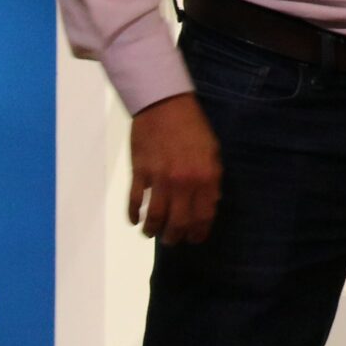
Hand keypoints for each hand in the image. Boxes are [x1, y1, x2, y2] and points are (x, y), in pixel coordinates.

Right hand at [127, 93, 220, 245]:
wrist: (165, 105)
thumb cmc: (193, 127)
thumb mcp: (212, 152)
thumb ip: (212, 179)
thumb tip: (210, 203)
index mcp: (206, 176)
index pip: (204, 214)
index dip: (199, 231)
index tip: (194, 239)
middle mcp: (184, 182)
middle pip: (179, 221)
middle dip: (175, 236)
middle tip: (172, 240)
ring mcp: (160, 178)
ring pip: (155, 216)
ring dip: (153, 229)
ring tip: (152, 233)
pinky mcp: (139, 172)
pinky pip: (135, 200)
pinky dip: (134, 214)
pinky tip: (135, 220)